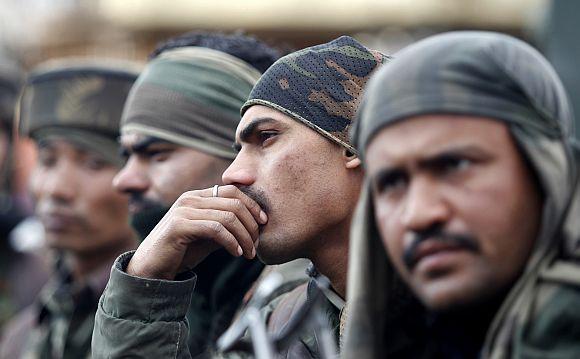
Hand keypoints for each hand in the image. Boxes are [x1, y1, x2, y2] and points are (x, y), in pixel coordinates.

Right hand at [127, 185, 267, 279]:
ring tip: (249, 253)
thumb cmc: (182, 252)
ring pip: (228, 217)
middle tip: (257, 244)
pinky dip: (231, 242)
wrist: (151, 270)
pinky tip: (237, 253)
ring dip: (244, 237)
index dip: (252, 205)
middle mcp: (190, 199)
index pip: (233, 191)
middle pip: (234, 203)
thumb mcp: (209, 236)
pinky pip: (216, 229)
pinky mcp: (179, 225)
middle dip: (251, 224)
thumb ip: (227, 226)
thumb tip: (255, 224)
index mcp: (197, 196)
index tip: (264, 222)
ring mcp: (183, 210)